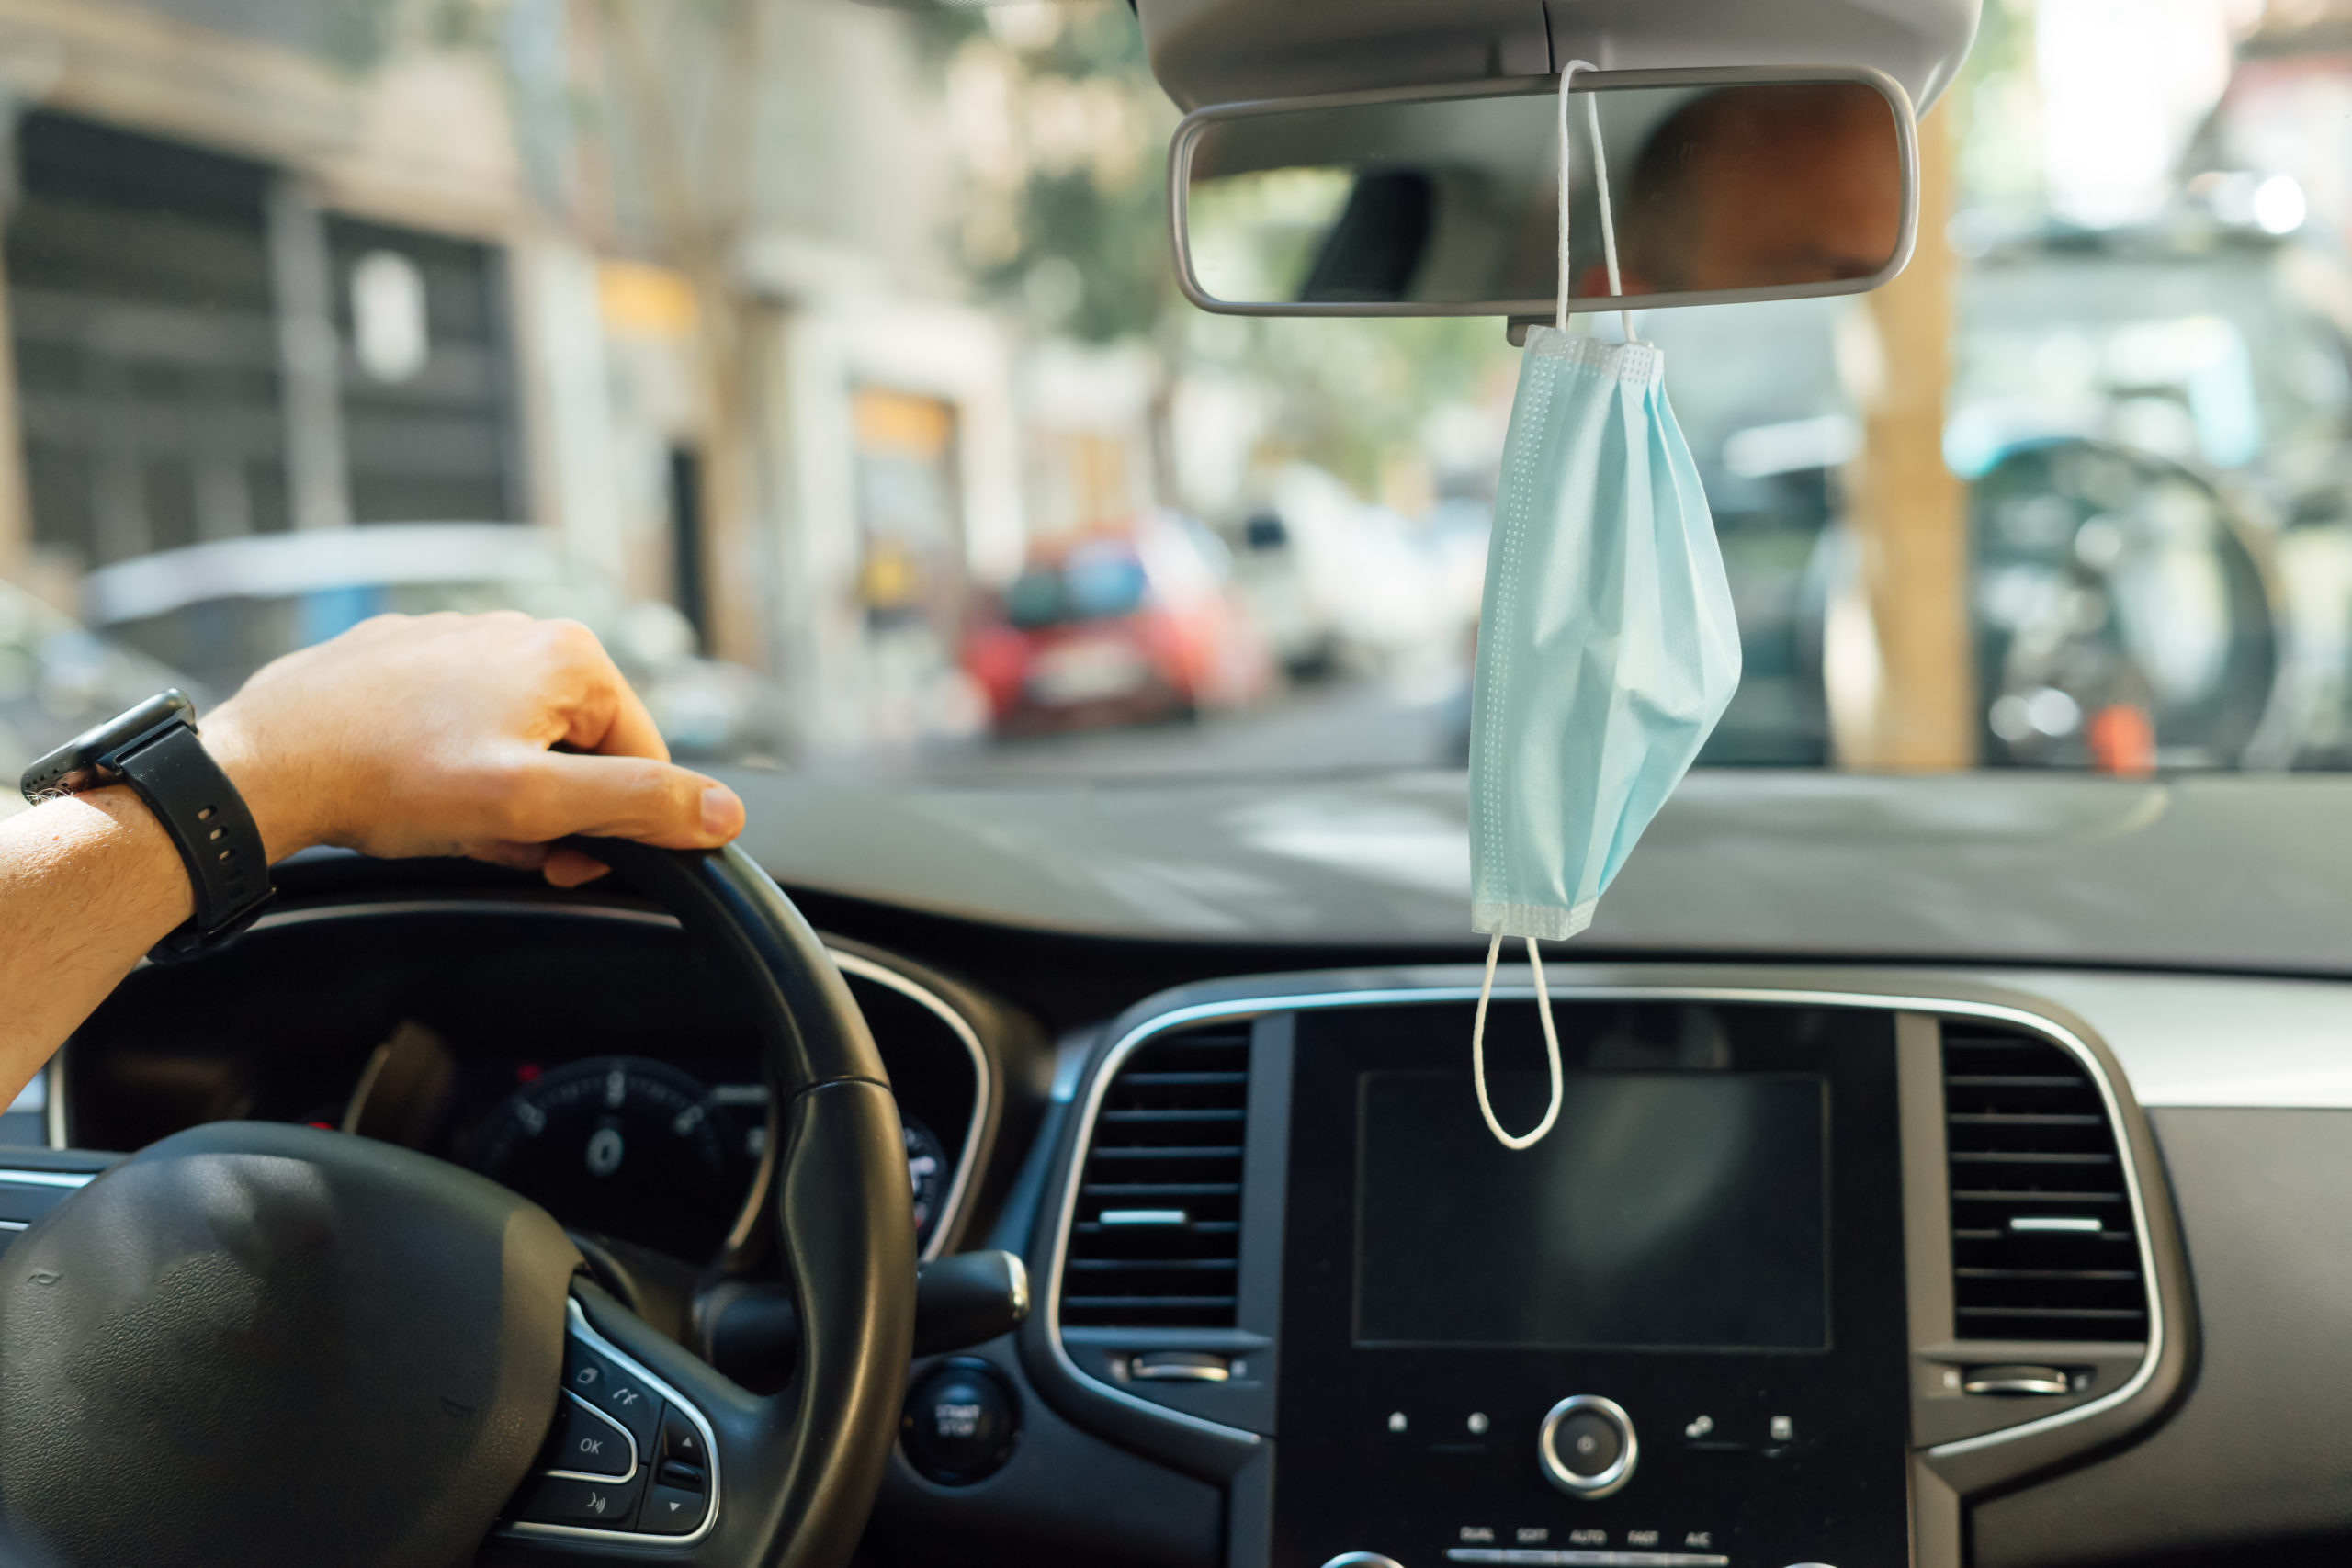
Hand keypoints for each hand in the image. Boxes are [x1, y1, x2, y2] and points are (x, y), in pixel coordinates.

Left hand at [199, 611, 746, 886]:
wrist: (266, 763)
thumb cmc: (390, 779)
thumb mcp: (534, 807)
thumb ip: (640, 804)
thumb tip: (722, 811)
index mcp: (569, 655)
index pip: (645, 757)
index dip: (615, 825)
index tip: (564, 859)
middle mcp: (520, 629)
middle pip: (581, 748)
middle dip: (550, 808)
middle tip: (497, 841)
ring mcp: (459, 637)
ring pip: (521, 739)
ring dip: (501, 793)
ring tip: (447, 817)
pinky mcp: (407, 657)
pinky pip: (462, 721)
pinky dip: (451, 764)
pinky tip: (412, 789)